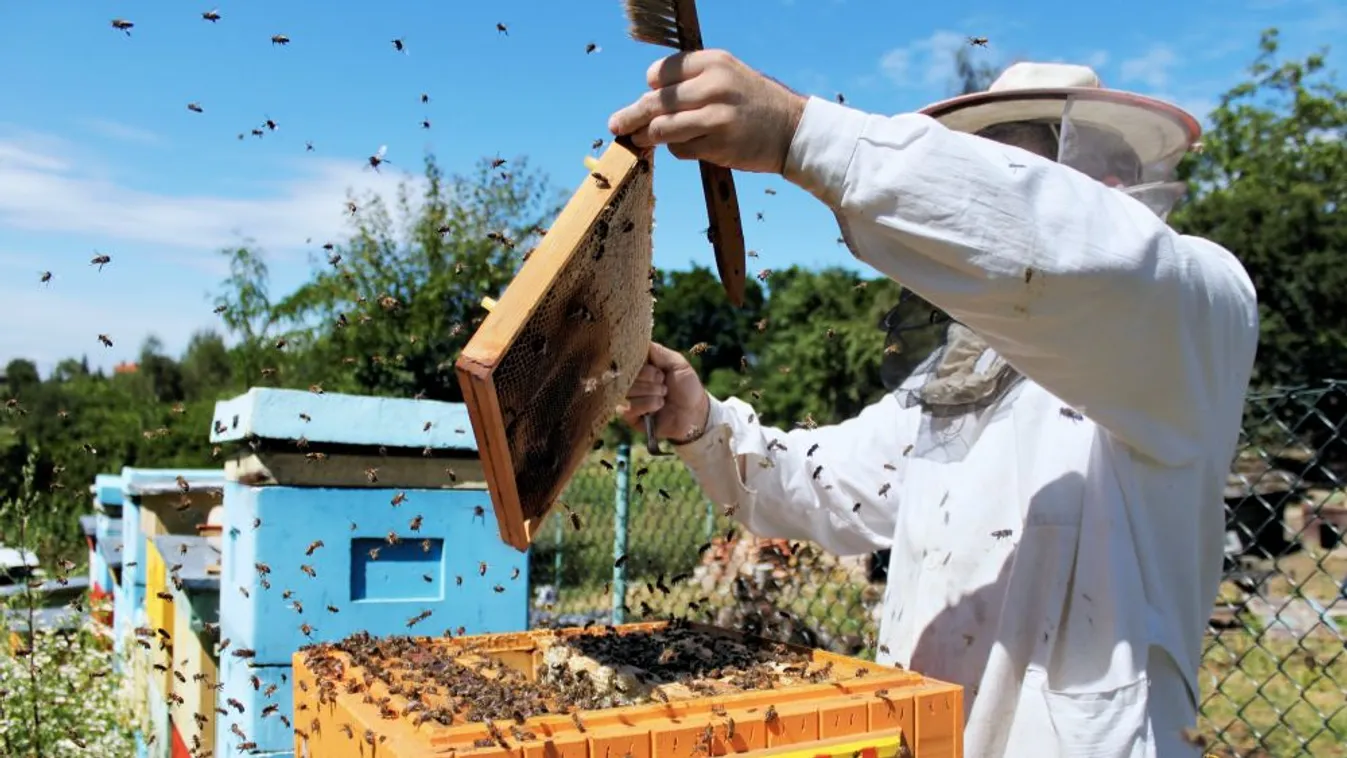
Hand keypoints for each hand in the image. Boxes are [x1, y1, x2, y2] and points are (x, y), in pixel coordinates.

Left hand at [608, 49, 806, 174]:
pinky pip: (680, 149)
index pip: (660, 73)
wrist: (792, 130)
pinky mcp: (719, 144)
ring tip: (640, 140)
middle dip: (631, 116)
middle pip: (654, 102)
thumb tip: (645, 101)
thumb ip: (691, 83)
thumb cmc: (752, 104)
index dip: (653, 87)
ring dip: (648, 137)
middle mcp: (714, 85)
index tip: (652, 98)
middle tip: (616, 125)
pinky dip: (676, 150)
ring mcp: (716, 116)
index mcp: (713, 62)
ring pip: (662, 128)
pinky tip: (687, 147)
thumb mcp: (727, 76)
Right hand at [619, 343, 711, 443]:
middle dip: (649, 379)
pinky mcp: (630, 416)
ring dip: (650, 392)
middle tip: (663, 383)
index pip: (627, 359)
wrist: (695, 412)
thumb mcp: (677, 363)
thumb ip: (658, 351)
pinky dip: (646, 405)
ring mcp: (629, 398)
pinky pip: (627, 408)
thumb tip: (639, 339)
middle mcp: (631, 381)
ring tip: (664, 395)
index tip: (658, 369)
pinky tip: (659, 406)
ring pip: (627, 392)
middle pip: (625, 375)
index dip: (643, 365)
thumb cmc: (687, 386)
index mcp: (640, 367)